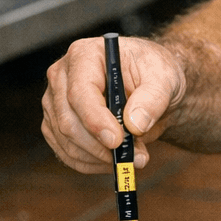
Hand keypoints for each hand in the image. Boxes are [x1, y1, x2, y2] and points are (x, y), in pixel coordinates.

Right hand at [41, 36, 185, 173]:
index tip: (117, 141)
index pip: (80, 92)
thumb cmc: (154, 74)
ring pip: (67, 142)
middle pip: (68, 121)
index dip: (96, 120)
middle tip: (136, 157)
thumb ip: (152, 99)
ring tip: (135, 156)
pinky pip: (67, 154)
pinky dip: (92, 164)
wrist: (151, 87)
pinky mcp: (57, 126)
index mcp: (84, 56)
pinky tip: (115, 161)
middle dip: (101, 146)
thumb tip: (135, 124)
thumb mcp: (164, 79)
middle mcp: (62, 78)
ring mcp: (56, 103)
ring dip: (101, 158)